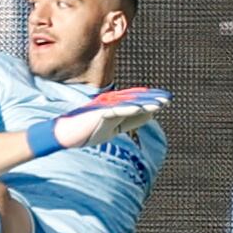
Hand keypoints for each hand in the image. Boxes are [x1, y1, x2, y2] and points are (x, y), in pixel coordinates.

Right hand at [44, 85, 170, 150]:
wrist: (64, 135)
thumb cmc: (85, 132)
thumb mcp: (111, 129)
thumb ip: (127, 121)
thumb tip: (148, 116)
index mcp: (112, 106)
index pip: (134, 101)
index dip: (149, 99)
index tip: (164, 99)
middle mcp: (109, 103)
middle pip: (134, 99)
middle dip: (152, 99)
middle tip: (168, 98)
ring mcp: (104, 107)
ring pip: (129, 104)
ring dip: (145, 104)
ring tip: (160, 104)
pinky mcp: (98, 113)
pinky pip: (117, 111)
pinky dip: (129, 110)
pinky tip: (141, 110)